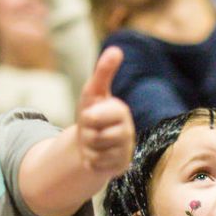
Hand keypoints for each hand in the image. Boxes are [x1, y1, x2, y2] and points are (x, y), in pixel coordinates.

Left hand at [77, 47, 135, 177]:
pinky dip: (91, 161)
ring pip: (95, 152)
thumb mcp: (93, 92)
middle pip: (93, 137)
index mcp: (121, 111)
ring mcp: (126, 150)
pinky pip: (96, 166)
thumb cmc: (93, 112)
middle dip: (86, 134)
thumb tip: (116, 49)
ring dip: (88, 149)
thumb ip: (103, 72)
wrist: (92, 141)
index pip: (93, 118)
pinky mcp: (121, 167)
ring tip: (95, 143)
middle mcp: (128, 131)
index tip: (91, 115)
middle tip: (92, 130)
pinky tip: (98, 156)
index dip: (86, 118)